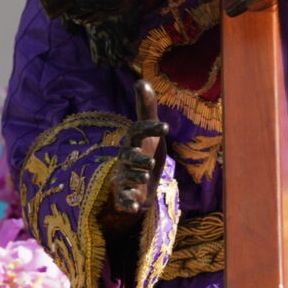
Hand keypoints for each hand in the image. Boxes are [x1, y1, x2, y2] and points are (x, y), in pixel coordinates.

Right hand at [99, 80, 167, 238]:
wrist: (138, 184)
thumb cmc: (145, 151)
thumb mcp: (150, 133)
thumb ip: (146, 109)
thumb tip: (140, 81)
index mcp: (134, 141)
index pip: (136, 131)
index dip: (149, 127)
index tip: (165, 127)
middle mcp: (126, 158)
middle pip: (128, 155)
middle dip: (139, 157)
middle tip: (152, 161)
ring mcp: (123, 177)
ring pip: (126, 176)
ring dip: (135, 175)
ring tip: (146, 175)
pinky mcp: (124, 196)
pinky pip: (122, 200)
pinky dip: (127, 204)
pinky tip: (135, 207)